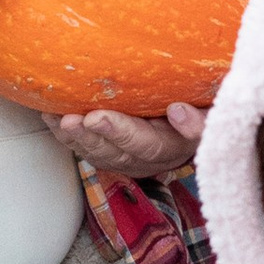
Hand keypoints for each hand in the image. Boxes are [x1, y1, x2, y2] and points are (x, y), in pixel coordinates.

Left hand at [49, 101, 207, 179]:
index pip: (146, 143)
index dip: (120, 132)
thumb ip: (202, 120)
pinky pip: (87, 147)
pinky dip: (66, 133)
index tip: (96, 117)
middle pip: (116, 152)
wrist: (196, 118)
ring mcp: (128, 157)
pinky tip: (48, 114)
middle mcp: (149, 158)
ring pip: (97, 153)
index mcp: (175, 147)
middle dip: (91, 136)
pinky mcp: (113, 151)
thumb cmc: (206, 105)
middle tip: (71, 118)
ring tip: (56, 117)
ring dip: (75, 137)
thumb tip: (177, 111)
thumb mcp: (214, 112)